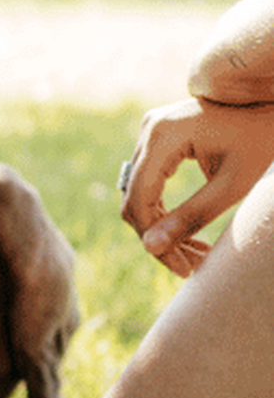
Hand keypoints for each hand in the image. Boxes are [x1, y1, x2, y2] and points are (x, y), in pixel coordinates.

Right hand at [120, 96, 273, 275]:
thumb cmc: (264, 139)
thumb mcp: (233, 184)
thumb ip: (191, 216)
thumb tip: (149, 248)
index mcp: (164, 136)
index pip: (140, 199)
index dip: (154, 238)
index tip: (181, 268)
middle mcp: (149, 130)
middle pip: (136, 199)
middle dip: (158, 237)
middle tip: (188, 266)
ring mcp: (151, 131)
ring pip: (140, 195)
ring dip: (161, 227)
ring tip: (191, 254)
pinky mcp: (158, 138)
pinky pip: (149, 183)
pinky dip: (164, 210)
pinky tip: (185, 232)